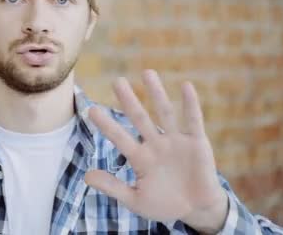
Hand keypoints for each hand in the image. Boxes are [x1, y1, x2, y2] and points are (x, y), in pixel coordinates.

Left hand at [84, 70, 227, 231]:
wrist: (197, 210)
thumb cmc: (164, 204)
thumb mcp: (136, 200)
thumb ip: (113, 187)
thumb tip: (86, 177)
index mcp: (139, 158)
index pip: (119, 137)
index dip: (107, 125)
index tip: (91, 110)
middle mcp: (155, 144)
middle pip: (139, 118)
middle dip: (128, 100)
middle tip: (117, 81)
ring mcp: (176, 141)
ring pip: (165, 113)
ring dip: (157, 93)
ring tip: (147, 73)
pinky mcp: (197, 143)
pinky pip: (193, 120)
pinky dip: (190, 104)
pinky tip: (185, 86)